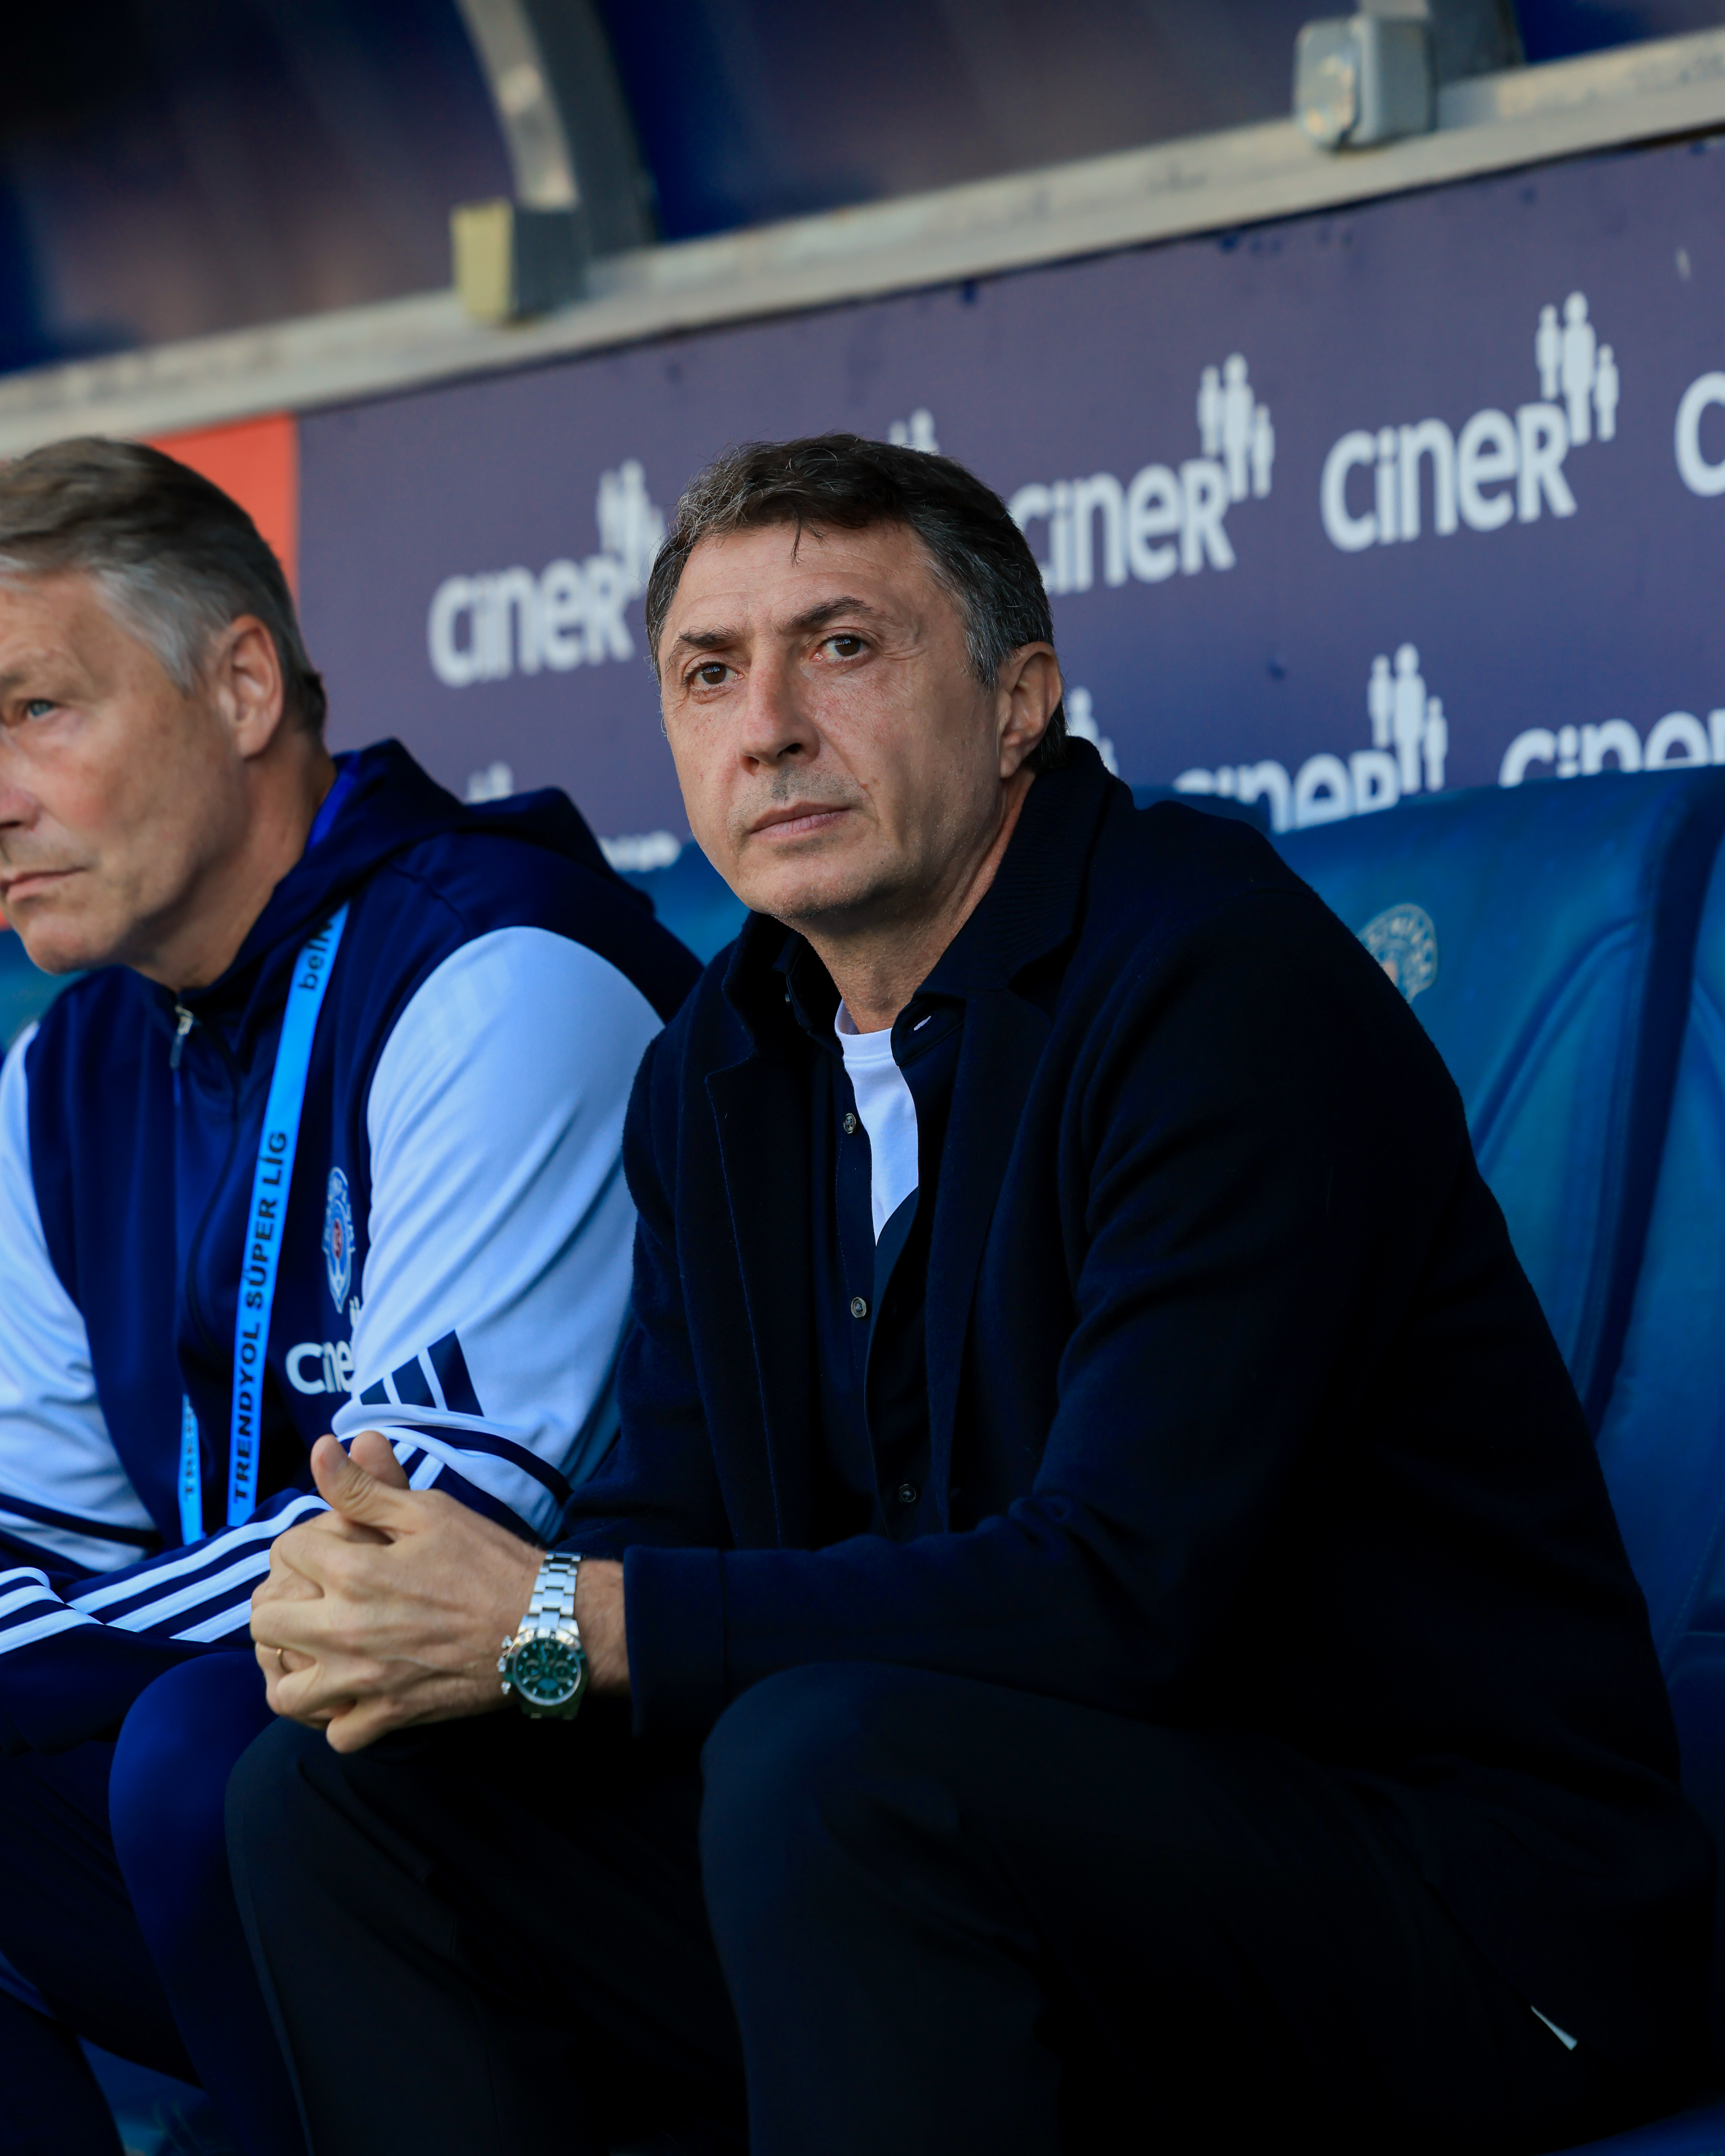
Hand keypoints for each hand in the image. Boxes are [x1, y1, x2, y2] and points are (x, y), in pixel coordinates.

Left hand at [252, 1431, 541, 1751]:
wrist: (543, 1623)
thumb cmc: (489, 1560)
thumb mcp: (428, 1511)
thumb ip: (365, 1487)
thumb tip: (322, 1449)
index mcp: (354, 1573)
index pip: (286, 1551)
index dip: (304, 1541)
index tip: (328, 1544)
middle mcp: (346, 1631)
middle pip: (266, 1623)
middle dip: (280, 1602)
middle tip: (310, 1596)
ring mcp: (365, 1682)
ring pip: (285, 1694)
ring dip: (292, 1671)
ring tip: (313, 1653)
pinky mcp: (391, 1716)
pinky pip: (337, 1734)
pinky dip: (337, 1718)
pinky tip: (351, 1693)